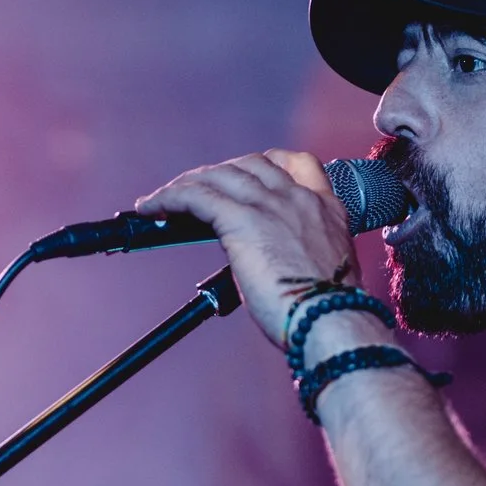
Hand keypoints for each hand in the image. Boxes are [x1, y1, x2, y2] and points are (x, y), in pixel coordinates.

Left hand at [138, 150, 362, 351]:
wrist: (333, 322)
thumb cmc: (329, 315)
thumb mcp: (324, 273)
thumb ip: (299, 256)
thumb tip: (272, 266)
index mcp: (326, 209)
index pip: (295, 163)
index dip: (263, 165)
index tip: (244, 176)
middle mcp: (299, 198)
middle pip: (248, 165)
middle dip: (217, 174)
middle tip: (193, 192)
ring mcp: (271, 205)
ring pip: (218, 176)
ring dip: (188, 185)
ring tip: (164, 200)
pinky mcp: (242, 220)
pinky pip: (196, 196)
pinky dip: (169, 198)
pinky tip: (151, 208)